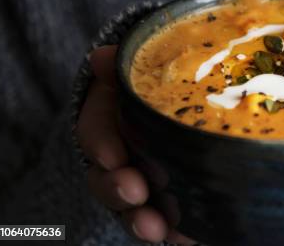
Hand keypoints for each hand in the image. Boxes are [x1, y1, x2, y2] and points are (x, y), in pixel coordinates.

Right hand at [76, 45, 194, 243]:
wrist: (182, 100)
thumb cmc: (157, 83)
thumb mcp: (139, 69)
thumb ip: (120, 65)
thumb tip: (101, 57)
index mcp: (112, 121)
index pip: (96, 133)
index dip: (102, 145)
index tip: (112, 156)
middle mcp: (121, 157)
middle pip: (109, 179)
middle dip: (118, 189)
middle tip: (135, 194)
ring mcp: (143, 181)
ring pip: (132, 208)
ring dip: (141, 220)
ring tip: (157, 229)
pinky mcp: (168, 200)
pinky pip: (166, 221)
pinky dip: (173, 233)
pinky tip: (186, 238)